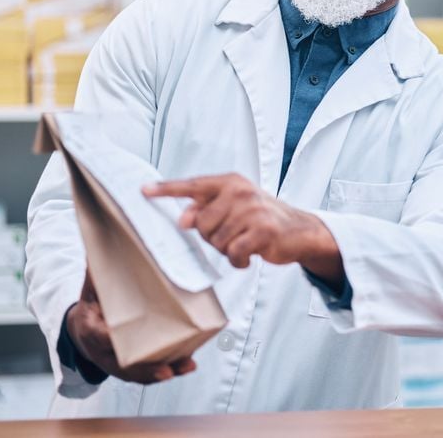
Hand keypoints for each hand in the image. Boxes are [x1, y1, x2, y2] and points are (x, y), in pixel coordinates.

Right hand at [66, 271, 196, 383]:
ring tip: (187, 365)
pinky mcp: (129, 366)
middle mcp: (102, 350)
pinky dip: (166, 371)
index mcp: (90, 327)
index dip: (108, 338)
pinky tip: (187, 366)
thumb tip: (106, 230)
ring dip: (162, 372)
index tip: (119, 337)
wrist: (81, 331)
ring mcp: (115, 361)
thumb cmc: (92, 304)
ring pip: (138, 372)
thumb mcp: (92, 285)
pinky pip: (147, 373)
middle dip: (146, 367)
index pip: (98, 335)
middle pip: (124, 363)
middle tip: (167, 368)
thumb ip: (98, 266)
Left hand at [143, 174, 343, 285]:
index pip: (193, 185)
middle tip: (232, 235)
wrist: (299, 230)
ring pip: (216, 240)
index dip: (167, 189)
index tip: (143, 191)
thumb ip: (207, 210)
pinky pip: (233, 252)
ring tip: (243, 243)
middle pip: (201, 223)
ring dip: (227, 249)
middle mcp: (241, 191)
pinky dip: (238, 260)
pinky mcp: (263, 230)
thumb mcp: (234, 207)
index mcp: (231, 182)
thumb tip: (183, 220)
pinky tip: (248, 256)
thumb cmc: (260, 218)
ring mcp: (253, 210)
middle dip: (211, 236)